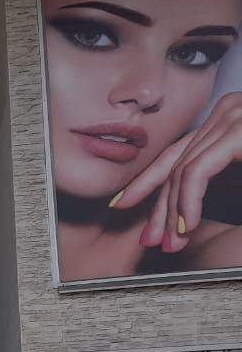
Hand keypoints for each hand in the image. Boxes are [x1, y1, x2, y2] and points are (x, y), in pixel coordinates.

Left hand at [112, 92, 241, 252]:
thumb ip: (216, 178)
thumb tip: (179, 207)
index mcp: (226, 119)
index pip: (175, 153)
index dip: (146, 182)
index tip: (122, 206)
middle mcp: (226, 111)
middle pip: (175, 164)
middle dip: (157, 206)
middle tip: (150, 239)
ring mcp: (233, 116)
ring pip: (181, 171)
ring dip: (172, 212)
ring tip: (170, 241)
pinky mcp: (238, 130)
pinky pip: (197, 172)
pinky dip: (187, 202)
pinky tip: (187, 224)